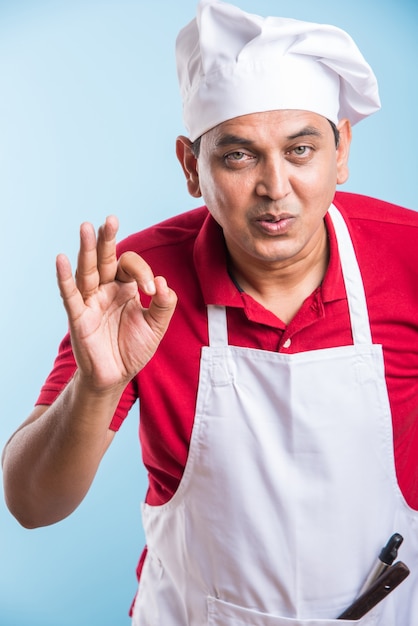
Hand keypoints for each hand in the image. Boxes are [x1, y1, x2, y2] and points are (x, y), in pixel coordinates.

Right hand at [56, 215, 176, 391]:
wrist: (116, 377)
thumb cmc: (133, 349)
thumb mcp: (156, 327)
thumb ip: (164, 306)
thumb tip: (164, 282)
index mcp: (125, 288)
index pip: (130, 266)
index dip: (143, 273)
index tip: (153, 291)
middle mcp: (106, 289)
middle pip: (105, 259)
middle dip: (108, 239)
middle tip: (110, 219)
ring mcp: (90, 301)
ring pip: (87, 271)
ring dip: (87, 250)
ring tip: (86, 227)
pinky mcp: (78, 317)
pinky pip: (70, 295)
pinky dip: (65, 278)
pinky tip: (62, 259)